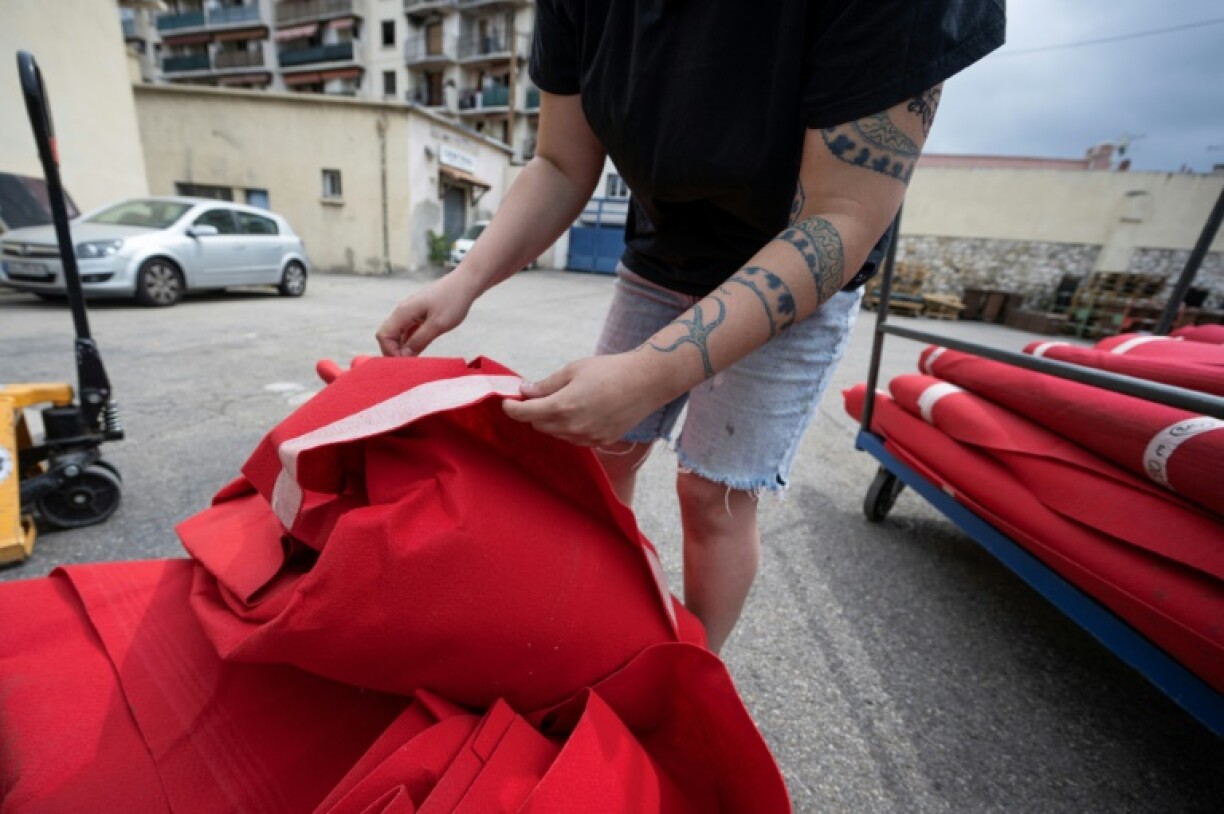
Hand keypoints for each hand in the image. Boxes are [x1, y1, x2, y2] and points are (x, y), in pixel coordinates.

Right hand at [376, 274, 478, 356]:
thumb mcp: (438, 325)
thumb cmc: (453, 301)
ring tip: (415, 361)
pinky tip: (420, 350)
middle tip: (410, 364)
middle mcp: (403, 312)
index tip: (407, 362)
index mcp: (403, 312)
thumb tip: (404, 356)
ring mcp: (410, 312)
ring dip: (403, 348)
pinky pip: (408, 331)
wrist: (465, 283)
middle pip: (388, 335)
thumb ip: (419, 341)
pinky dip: (410, 342)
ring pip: (398, 334)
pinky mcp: (418, 314)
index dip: (390, 352)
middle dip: (394, 351)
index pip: (383, 336)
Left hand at [502, 353, 671, 446]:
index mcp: (563, 406)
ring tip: (564, 400)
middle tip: (536, 395)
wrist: (647, 382)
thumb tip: (525, 391)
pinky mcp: (600, 441)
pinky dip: (570, 427)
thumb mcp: (573, 369)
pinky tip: (581, 411)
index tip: (507, 401)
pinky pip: (575, 438)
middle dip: (533, 412)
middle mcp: (573, 427)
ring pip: (557, 433)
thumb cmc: (610, 370)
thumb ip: (546, 384)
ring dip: (552, 420)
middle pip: (539, 425)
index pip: (525, 414)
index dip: (512, 408)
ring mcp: (588, 437)